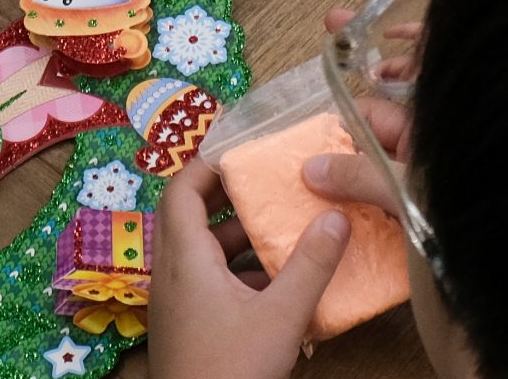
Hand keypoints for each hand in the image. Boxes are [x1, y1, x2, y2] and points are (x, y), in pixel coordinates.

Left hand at [149, 159, 350, 378]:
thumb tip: (337, 215)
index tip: (244, 150)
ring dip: (237, 238)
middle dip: (230, 198)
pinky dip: (236, 272)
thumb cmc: (233, 370)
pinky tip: (276, 285)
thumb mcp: (281, 315)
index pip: (182, 188)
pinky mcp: (186, 326)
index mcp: (184, 256)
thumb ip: (311, 265)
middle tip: (268, 184)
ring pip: (201, 252)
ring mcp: (175, 301)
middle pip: (190, 215)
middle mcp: (171, 272)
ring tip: (282, 231)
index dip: (208, 163)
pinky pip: (206, 281)